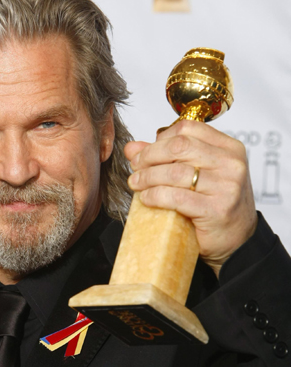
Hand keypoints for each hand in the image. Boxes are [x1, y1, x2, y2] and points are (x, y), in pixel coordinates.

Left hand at [124, 120, 257, 275]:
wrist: (236, 240)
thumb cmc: (215, 204)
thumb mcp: (195, 174)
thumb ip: (165, 157)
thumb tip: (132, 148)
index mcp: (229, 148)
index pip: (187, 129)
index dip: (160, 139)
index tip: (146, 152)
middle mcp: (231, 163)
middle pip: (179, 146)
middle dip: (149, 156)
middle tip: (136, 167)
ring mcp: (226, 186)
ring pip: (174, 171)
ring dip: (147, 177)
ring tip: (136, 183)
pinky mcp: (216, 209)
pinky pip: (175, 196)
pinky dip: (154, 195)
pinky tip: (146, 198)